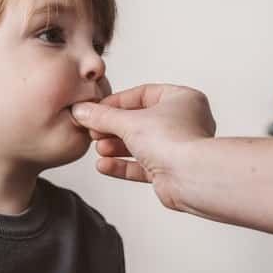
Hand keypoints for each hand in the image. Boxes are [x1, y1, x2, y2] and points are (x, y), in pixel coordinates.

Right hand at [71, 84, 215, 208]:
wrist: (191, 178)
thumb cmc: (174, 141)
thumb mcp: (129, 122)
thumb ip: (102, 117)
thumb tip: (81, 111)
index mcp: (182, 99)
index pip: (143, 94)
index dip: (117, 102)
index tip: (96, 109)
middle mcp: (183, 122)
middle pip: (139, 121)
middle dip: (113, 128)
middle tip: (94, 130)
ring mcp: (177, 148)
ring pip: (140, 145)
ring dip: (116, 147)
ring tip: (99, 149)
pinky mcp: (170, 171)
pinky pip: (142, 165)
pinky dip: (122, 165)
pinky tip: (104, 165)